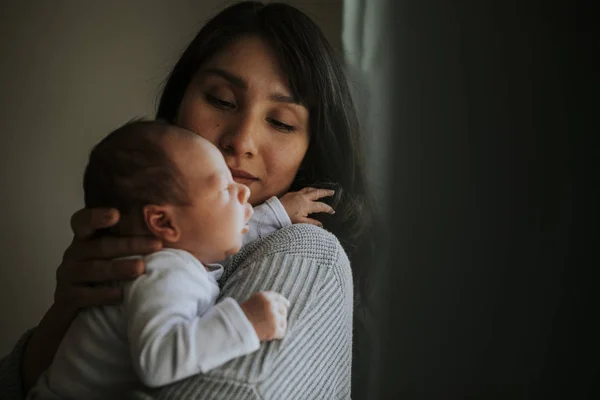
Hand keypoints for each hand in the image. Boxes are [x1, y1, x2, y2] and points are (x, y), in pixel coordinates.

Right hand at [22, 207, 162, 390]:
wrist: (74, 313)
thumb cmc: (102, 279)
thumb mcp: (110, 258)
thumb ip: (128, 244)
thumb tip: (164, 237)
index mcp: (84, 240)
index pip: (82, 221)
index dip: (96, 217)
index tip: (116, 214)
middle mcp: (73, 254)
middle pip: (100, 246)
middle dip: (130, 245)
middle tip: (156, 245)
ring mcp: (67, 276)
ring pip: (94, 269)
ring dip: (119, 268)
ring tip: (141, 268)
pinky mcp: (66, 298)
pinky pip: (84, 295)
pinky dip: (103, 294)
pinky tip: (120, 295)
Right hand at [240, 291, 289, 340]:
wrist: (234, 329)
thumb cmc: (241, 316)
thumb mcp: (253, 302)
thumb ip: (266, 300)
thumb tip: (286, 304)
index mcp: (264, 296)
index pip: (278, 297)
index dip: (283, 301)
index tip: (287, 305)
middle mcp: (270, 305)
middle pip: (283, 309)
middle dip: (280, 315)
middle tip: (272, 321)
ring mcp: (273, 317)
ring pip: (283, 321)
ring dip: (278, 325)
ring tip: (267, 328)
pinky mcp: (274, 329)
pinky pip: (282, 332)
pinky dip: (277, 334)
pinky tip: (269, 334)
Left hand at [279, 187, 335, 225]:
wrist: (273, 212)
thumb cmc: (286, 218)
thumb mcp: (299, 222)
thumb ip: (311, 223)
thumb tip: (321, 224)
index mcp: (307, 205)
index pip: (321, 206)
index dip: (328, 209)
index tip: (332, 211)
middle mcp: (304, 197)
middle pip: (318, 193)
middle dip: (326, 192)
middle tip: (332, 192)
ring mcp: (297, 194)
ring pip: (310, 189)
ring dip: (317, 189)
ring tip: (322, 190)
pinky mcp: (292, 193)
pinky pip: (303, 189)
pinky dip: (309, 190)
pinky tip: (309, 191)